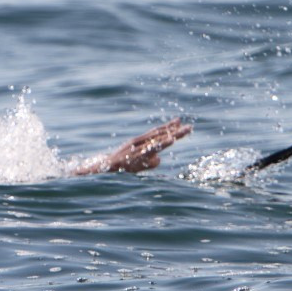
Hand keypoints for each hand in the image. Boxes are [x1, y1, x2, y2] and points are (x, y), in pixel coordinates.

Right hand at [74, 118, 191, 174]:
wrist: (101, 169)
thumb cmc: (120, 167)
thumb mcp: (137, 164)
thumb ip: (149, 162)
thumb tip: (160, 159)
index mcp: (140, 143)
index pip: (157, 133)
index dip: (168, 127)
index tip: (180, 122)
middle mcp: (138, 143)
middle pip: (159, 135)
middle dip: (175, 131)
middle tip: (190, 127)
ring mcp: (135, 149)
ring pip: (154, 142)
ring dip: (167, 138)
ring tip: (178, 135)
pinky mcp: (132, 156)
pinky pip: (147, 151)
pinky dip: (157, 146)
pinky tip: (167, 143)